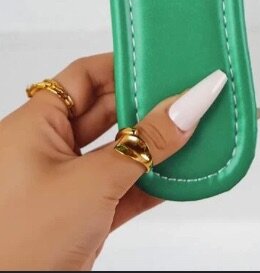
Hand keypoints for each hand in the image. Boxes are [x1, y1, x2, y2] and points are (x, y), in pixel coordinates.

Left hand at [0, 54, 226, 270]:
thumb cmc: (20, 244)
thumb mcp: (94, 182)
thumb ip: (147, 143)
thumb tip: (188, 104)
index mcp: (34, 126)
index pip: (84, 76)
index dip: (123, 65)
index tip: (163, 60)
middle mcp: (47, 149)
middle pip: (107, 111)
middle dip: (148, 105)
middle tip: (189, 95)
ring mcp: (65, 184)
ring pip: (119, 151)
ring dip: (155, 146)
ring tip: (193, 129)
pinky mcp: (81, 216)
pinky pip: (124, 187)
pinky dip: (151, 181)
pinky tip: (181, 174)